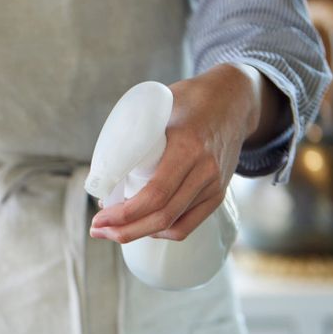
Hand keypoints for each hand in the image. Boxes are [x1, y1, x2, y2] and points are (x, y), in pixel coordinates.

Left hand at [90, 63, 283, 242]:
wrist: (235, 100)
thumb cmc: (191, 100)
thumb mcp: (159, 108)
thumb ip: (135, 134)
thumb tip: (102, 171)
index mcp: (187, 147)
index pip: (155, 194)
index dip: (124, 213)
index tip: (99, 217)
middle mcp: (205, 170)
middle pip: (163, 217)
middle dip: (124, 230)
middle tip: (97, 229)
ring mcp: (214, 185)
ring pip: (175, 226)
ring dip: (139, 234)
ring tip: (112, 230)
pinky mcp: (218, 193)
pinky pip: (188, 224)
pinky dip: (162, 232)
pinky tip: (142, 227)